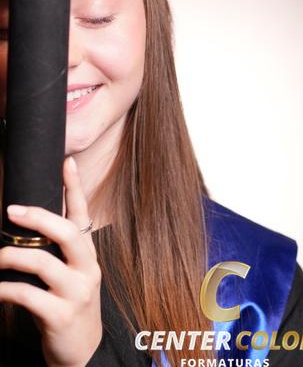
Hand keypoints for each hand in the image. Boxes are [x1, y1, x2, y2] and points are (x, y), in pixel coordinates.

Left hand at [0, 156, 102, 366]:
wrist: (83, 351)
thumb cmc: (70, 303)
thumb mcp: (72, 274)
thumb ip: (57, 251)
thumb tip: (25, 223)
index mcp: (87, 253)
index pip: (83, 213)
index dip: (75, 187)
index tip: (66, 162)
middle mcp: (87, 268)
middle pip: (66, 232)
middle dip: (38, 217)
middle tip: (11, 210)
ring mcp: (76, 292)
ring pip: (42, 262)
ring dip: (11, 257)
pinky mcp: (60, 315)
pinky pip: (26, 295)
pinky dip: (5, 290)